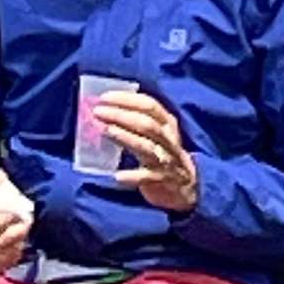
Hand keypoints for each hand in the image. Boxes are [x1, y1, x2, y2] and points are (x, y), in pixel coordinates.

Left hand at [97, 90, 199, 213]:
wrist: (186, 185)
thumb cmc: (162, 154)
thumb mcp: (156, 134)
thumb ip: (136, 122)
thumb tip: (104, 110)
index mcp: (167, 124)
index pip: (150, 105)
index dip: (127, 99)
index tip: (104, 98)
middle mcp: (169, 139)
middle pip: (147, 124)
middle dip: (121, 115)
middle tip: (97, 112)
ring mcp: (167, 160)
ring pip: (147, 146)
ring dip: (126, 137)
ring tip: (106, 131)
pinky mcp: (163, 180)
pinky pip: (148, 177)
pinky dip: (133, 176)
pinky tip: (117, 176)